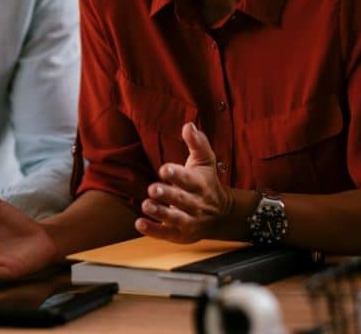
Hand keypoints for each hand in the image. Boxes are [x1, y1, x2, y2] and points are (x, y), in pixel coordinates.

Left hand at [137, 123, 231, 242]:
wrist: (221, 215)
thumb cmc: (206, 182)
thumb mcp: (205, 162)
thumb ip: (197, 144)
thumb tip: (188, 125)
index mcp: (200, 184)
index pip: (189, 179)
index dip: (177, 174)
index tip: (164, 169)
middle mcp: (195, 204)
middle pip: (181, 200)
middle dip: (168, 194)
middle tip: (154, 189)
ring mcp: (188, 221)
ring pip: (174, 218)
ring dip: (159, 212)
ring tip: (146, 205)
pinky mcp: (180, 234)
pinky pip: (166, 234)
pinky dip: (152, 230)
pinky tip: (139, 223)